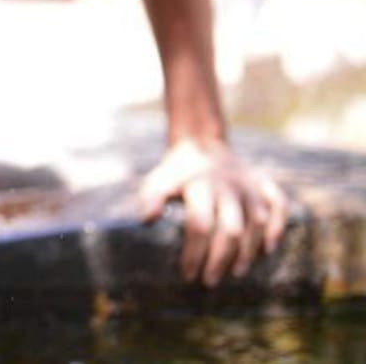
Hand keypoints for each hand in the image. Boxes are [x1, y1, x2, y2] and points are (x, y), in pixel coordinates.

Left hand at [139, 141, 286, 286]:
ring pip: (256, 222)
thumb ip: (151, 197)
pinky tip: (268, 249)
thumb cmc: (176, 172)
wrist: (201, 142)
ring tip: (235, 272)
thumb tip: (147, 219)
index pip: (199, 225)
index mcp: (200, 185)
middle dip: (220, 259)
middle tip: (210, 281)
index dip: (194, 253)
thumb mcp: (158, 180)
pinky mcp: (263, 183)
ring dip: (248, 250)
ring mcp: (248, 185)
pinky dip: (276, 227)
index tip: (187, 274)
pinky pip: (277, 204)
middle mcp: (228, 186)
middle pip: (230, 229)